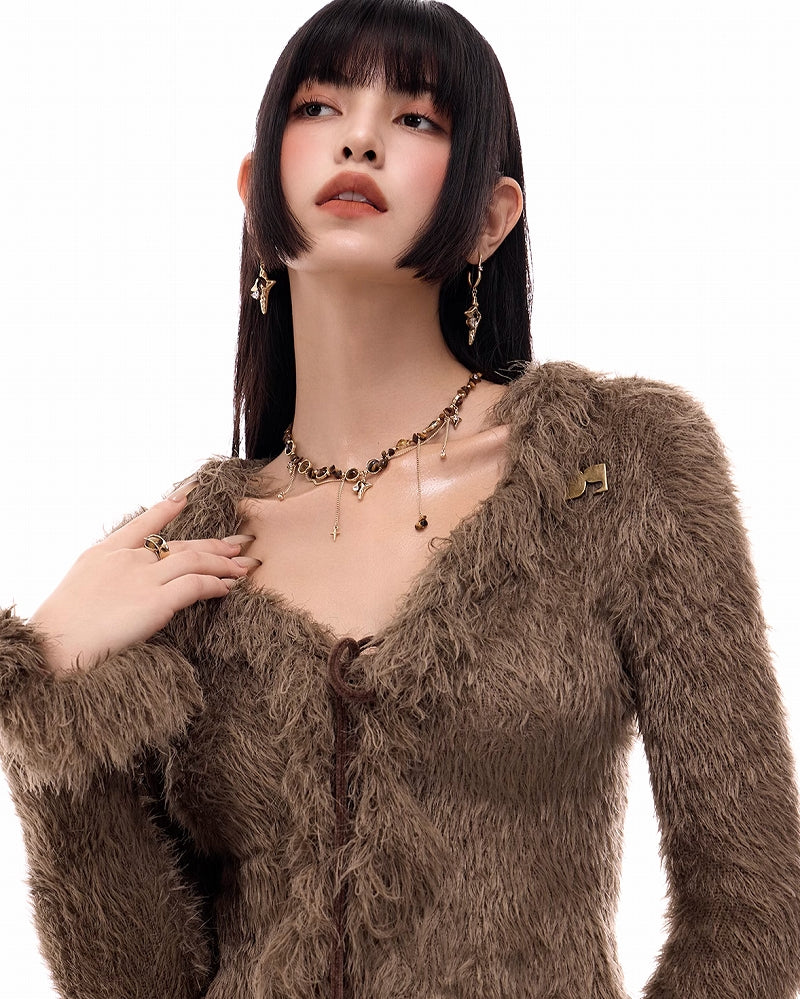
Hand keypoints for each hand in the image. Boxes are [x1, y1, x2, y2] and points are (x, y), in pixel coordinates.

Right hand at [28, 484, 257, 675]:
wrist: (54, 648)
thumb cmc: (63, 628)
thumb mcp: (82, 588)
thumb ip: (109, 577)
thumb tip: (130, 585)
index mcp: (105, 552)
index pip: (143, 523)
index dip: (167, 508)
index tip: (187, 494)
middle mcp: (127, 559)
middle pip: (180, 545)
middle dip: (214, 544)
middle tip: (238, 544)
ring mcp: (143, 578)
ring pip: (195, 560)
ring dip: (224, 564)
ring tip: (244, 568)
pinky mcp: (156, 602)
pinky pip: (197, 586)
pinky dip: (217, 585)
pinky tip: (228, 588)